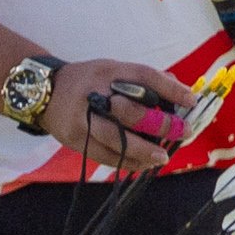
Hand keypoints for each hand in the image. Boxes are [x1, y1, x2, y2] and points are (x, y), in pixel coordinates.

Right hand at [45, 58, 192, 172]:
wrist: (42, 92)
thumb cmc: (88, 82)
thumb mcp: (112, 70)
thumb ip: (144, 80)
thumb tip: (181, 90)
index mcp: (108, 72)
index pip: (144, 76)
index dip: (170, 89)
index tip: (192, 101)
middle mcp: (94, 94)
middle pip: (131, 111)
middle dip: (161, 125)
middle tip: (183, 132)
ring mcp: (82, 119)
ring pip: (116, 139)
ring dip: (144, 151)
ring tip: (163, 157)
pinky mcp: (74, 139)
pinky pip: (104, 155)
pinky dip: (126, 162)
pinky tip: (143, 164)